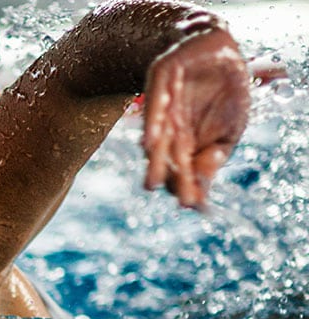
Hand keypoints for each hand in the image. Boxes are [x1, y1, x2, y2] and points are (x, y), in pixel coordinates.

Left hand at [142, 28, 250, 209]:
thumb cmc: (224, 90)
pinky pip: (156, 107)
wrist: (214, 48)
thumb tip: (204, 180)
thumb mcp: (231, 125)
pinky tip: (150, 144)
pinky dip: (153, 125)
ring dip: (155, 163)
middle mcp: (171, 132)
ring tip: (152, 184)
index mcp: (188, 145)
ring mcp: (163, 110)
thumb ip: (217, 152)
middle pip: (170, 162)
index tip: (196, 206)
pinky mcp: (160, 83)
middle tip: (180, 201)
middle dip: (175, 182)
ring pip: (157, 141)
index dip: (190, 188)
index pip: (186, 172)